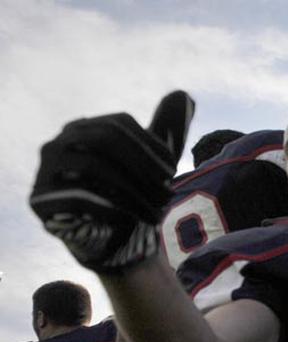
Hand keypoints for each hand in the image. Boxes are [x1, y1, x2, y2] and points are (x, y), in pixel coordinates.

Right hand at [31, 92, 193, 272]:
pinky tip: (131, 220)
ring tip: (158, 213)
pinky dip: (111, 207)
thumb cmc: (128, 194)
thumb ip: (166, 131)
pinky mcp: (40, 199)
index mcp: (83, 128)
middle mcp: (59, 142)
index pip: (119, 124)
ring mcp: (45, 169)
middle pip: (105, 140)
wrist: (102, 236)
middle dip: (144, 167)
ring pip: (93, 166)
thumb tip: (185, 96)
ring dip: (134, 192)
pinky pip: (77, 196)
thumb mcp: (150, 164)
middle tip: (168, 194)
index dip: (151, 147)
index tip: (173, 173)